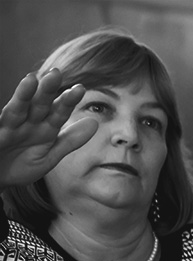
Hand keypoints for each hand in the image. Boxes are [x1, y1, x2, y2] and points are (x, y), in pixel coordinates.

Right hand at [0, 69, 96, 190]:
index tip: (80, 89)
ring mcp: (7, 127)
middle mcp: (26, 123)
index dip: (68, 101)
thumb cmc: (21, 165)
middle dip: (46, 90)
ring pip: (16, 109)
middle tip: (56, 73)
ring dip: (23, 95)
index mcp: (43, 128)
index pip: (58, 112)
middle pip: (38, 105)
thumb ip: (69, 141)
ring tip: (30, 80)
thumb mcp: (49, 156)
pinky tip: (6, 108)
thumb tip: (94, 122)